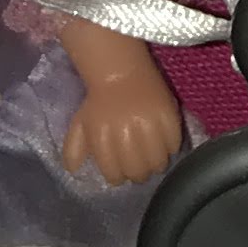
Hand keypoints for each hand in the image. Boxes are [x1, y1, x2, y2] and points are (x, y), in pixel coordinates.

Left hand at [62, 63, 184, 184]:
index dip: (119, 176)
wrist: (121, 70)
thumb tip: (74, 170)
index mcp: (101, 137)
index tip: (122, 170)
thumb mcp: (80, 124)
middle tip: (140, 167)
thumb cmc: (99, 101)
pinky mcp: (168, 114)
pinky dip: (171, 147)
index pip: (115, 175)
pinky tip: (164, 143)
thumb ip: (73, 150)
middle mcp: (125, 132)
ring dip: (156, 164)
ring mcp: (148, 123)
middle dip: (138, 174)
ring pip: (158, 162)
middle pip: (138, 171)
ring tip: (153, 157)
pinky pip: (174, 143)